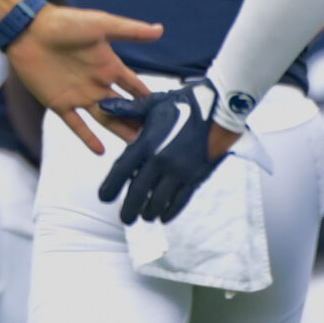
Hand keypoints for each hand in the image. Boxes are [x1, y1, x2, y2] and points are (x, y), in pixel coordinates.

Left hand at [3, 6, 158, 153]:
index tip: (167, 114)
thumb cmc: (65, 23)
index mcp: (109, 67)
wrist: (28, 31)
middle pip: (123, 108)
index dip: (149, 100)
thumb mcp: (101, 25)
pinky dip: (88, 138)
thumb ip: (130, 31)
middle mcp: (98, 84)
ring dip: (120, 132)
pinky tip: (101, 151)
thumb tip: (159, 29)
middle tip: (156, 140)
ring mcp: (79, 96)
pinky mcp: (60, 104)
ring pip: (105, 119)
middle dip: (138, 122)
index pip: (135, 88)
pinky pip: (77, 125)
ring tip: (137, 148)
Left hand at [94, 77, 237, 223]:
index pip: (121, 171)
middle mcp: (160, 160)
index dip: (110, 187)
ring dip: (149, 212)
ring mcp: (179, 171)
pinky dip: (170, 212)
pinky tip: (163, 217)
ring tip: (144, 216)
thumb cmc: (184, 104)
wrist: (220, 110)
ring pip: (158, 201)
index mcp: (146, 143)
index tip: (104, 198)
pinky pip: (180, 201)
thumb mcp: (153, 103)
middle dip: (129, 210)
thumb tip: (103, 106)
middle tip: (125, 219)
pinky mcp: (196, 177)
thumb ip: (127, 109)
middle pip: (138, 193)